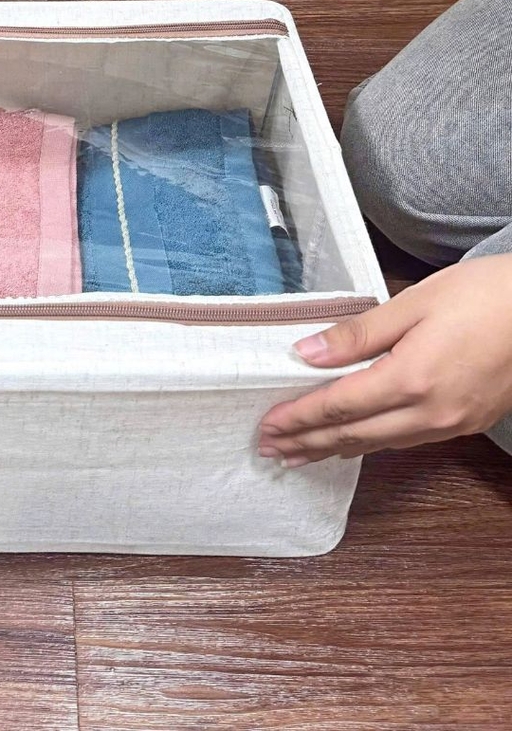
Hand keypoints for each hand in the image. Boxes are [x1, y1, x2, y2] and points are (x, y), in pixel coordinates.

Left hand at [258, 253, 511, 465]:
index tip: (266, 425)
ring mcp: (450, 424)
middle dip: (306, 442)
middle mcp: (430, 412)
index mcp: (411, 379)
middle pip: (352, 435)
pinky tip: (350, 443)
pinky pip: (404, 442)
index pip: (338, 407)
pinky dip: (368, 444)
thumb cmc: (483, 296)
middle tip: (269, 449)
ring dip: (332, 449)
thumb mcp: (413, 302)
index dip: (298, 418)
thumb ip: (357, 334)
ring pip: (378, 445)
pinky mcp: (465, 423)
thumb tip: (305, 354)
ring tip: (298, 453)